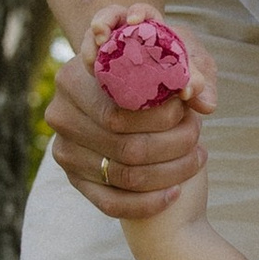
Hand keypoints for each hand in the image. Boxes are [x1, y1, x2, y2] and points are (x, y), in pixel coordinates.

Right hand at [48, 4, 214, 219]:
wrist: (117, 90)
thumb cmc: (142, 69)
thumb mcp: (158, 56)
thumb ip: (181, 67)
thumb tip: (194, 91)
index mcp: (72, 78)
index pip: (121, 109)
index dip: (162, 114)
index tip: (187, 109)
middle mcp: (60, 115)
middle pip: (126, 145)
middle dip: (173, 144)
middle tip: (198, 135)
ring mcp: (65, 151)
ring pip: (125, 175)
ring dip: (170, 171)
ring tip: (197, 157)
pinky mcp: (74, 180)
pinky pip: (111, 203)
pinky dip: (148, 202)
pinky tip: (176, 191)